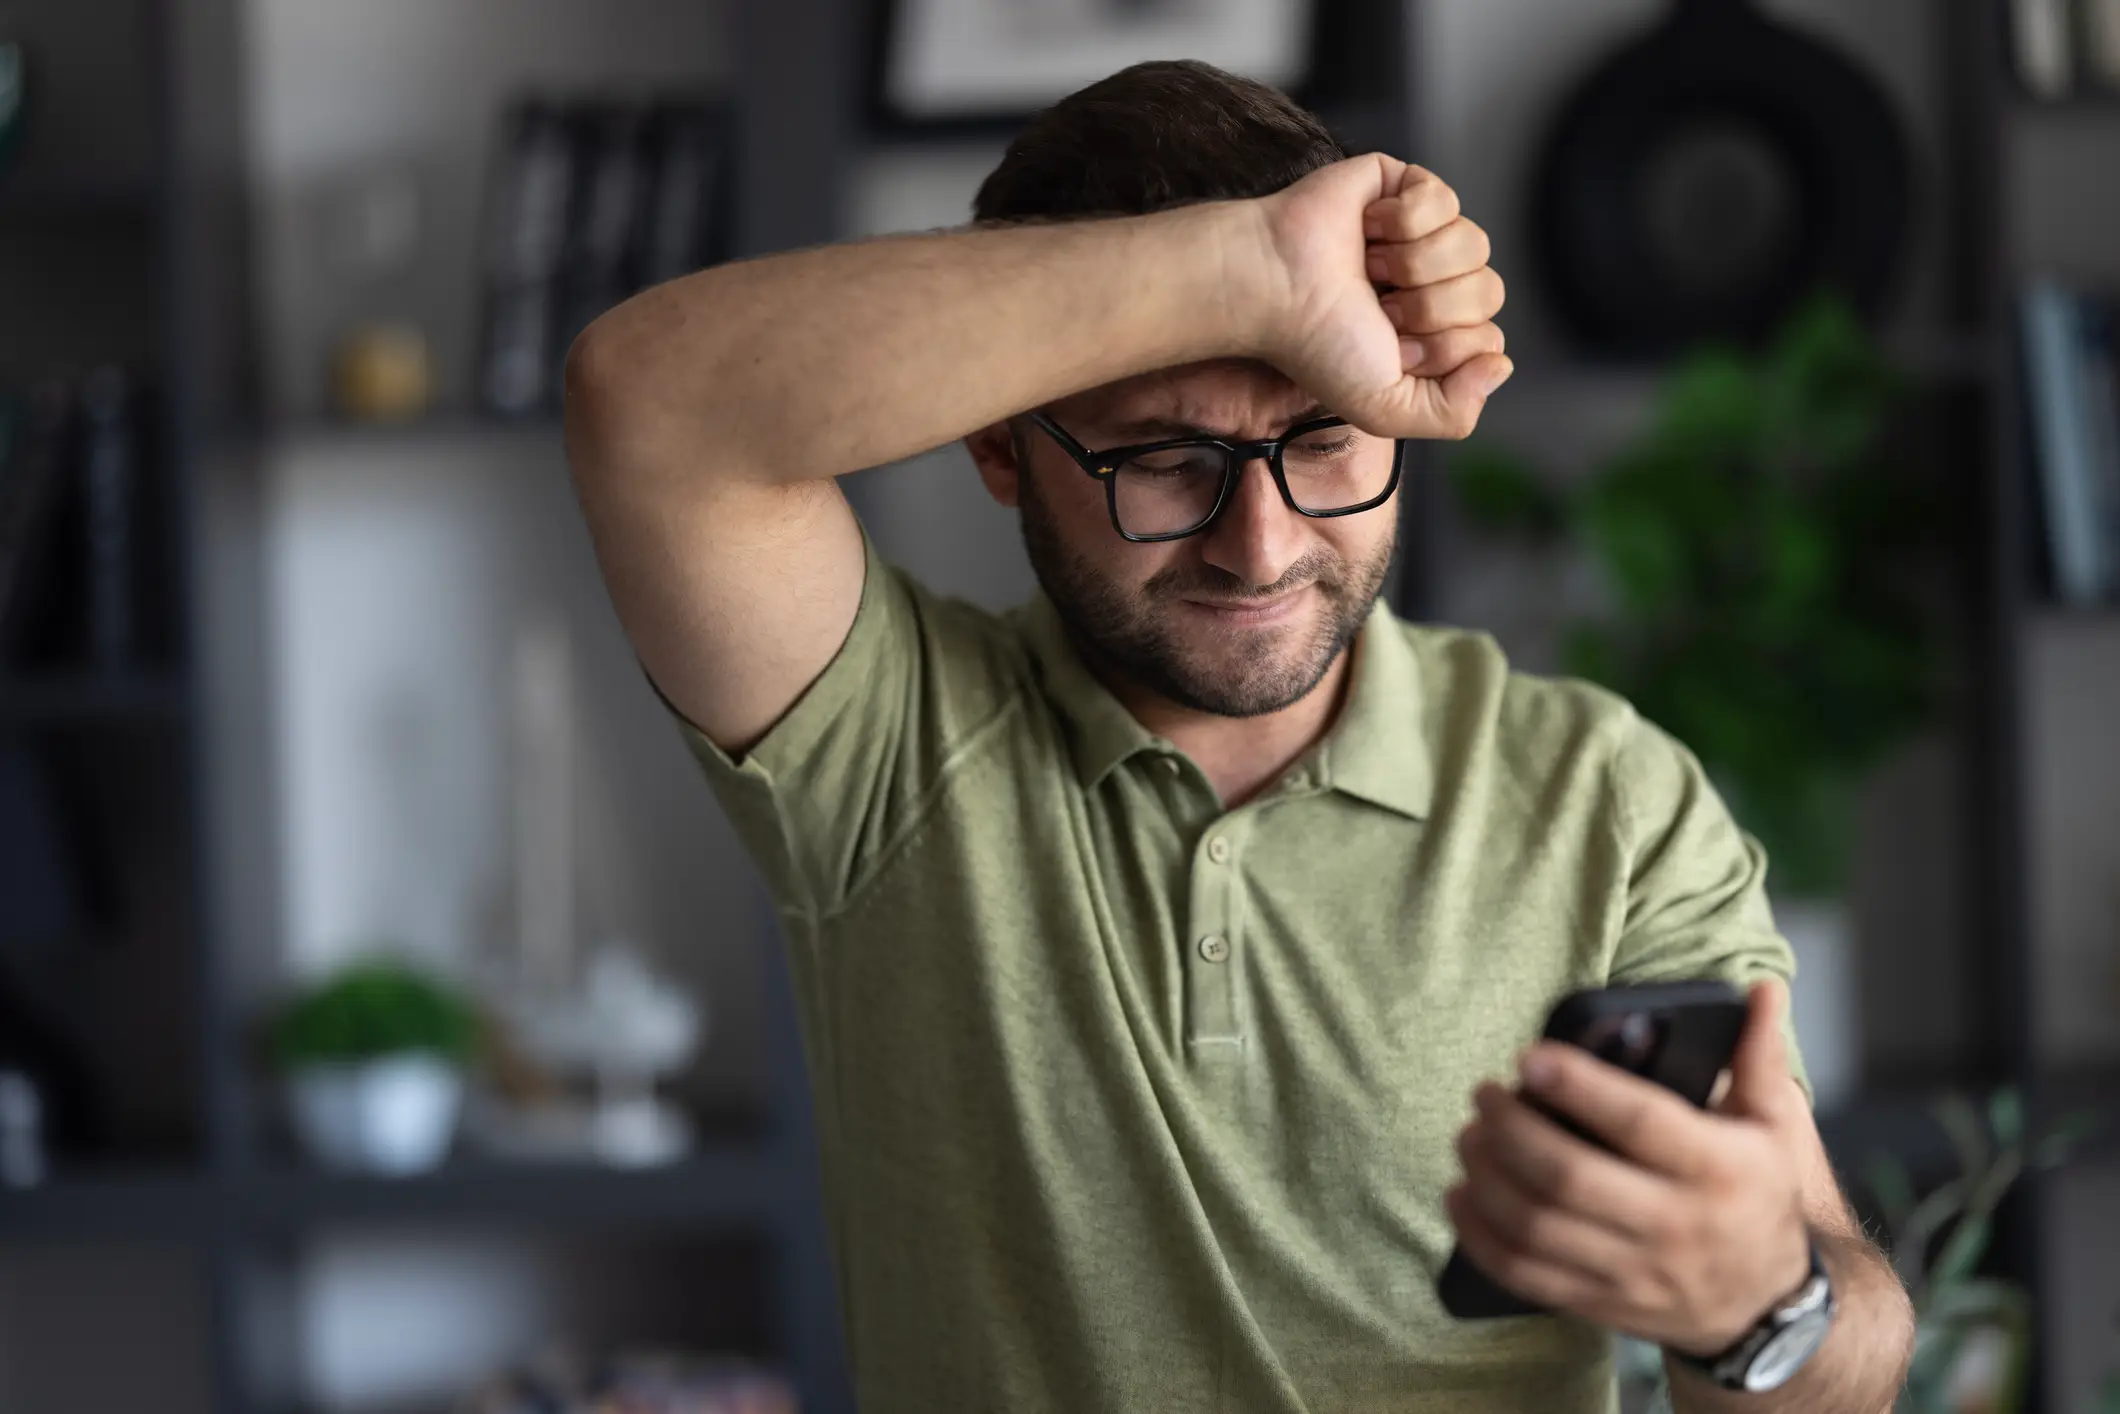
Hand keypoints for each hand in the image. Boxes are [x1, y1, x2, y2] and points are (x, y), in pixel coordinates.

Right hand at [1250, 153, 1511, 440]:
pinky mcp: (1407, 186)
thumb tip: (1501, 365)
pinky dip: (1402, 220)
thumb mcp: (1386, 409)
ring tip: (1370, 268)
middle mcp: (1435, 284)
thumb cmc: (1318, 345)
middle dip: (1430, 307)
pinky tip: (1367, 230)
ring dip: (1415, 264)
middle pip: (1489, 291)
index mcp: (1434, 334)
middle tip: (1378, 308)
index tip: (1391, 347)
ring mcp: (1425, 234)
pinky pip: (1446, 200)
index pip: (1488, 338)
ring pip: (1475, 243)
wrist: (1276, 285)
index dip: (1443, 348)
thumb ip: (1454, 414)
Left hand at [1444, 982, 1813, 1356]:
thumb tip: (1762, 989)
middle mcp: (1676, 1226)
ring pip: (1538, 1227)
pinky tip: (1461, 1194)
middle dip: (1511, 1130)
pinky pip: (1526, 1275)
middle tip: (1484, 1095)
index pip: (1639, 1123)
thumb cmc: (1758, 1193)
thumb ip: (1759, 1057)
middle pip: (1570, 1176)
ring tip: (1470, 1136)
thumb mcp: (1775, 1125)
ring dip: (1487, 1177)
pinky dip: (1480, 1235)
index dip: (1579, 1087)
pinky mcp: (1604, 1304)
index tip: (1530, 1057)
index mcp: (1717, 1169)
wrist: (1765, 1303)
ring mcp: (1636, 1273)